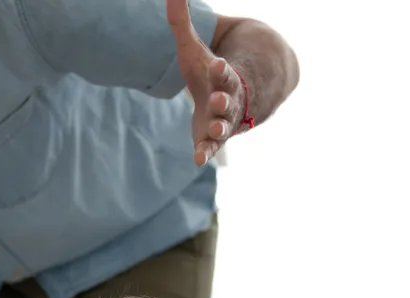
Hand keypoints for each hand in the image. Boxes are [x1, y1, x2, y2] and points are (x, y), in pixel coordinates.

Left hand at [167, 0, 249, 165]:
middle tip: (218, 100)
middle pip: (228, 100)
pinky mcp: (211, 139)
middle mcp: (227, 100)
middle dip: (224, 100)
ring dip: (218, 129)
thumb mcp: (192, 49)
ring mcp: (222, 121)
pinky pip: (210, 148)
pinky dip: (205, 153)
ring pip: (223, 126)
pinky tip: (198, 161)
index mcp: (223, 77)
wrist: (228, 99)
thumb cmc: (207, 73)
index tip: (218, 64)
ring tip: (213, 132)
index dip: (221, 69)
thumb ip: (181, 24)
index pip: (224, 72)